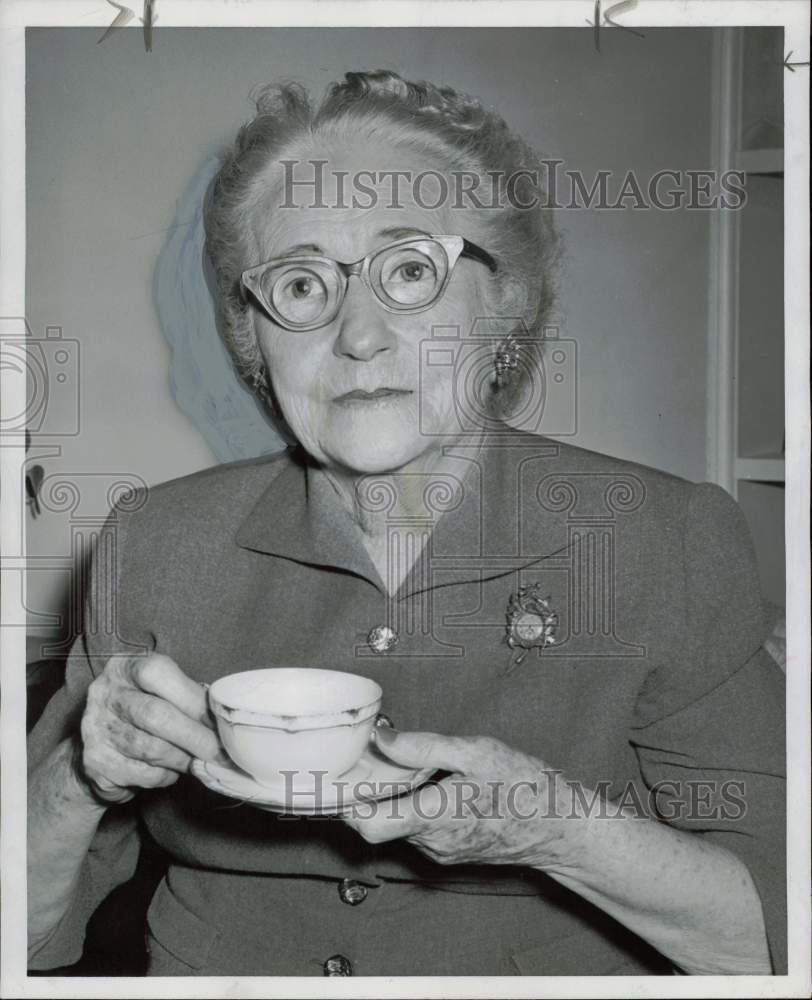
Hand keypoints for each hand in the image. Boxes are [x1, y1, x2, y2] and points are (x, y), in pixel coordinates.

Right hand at [76, 653, 220, 804]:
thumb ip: (186, 697)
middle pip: (154, 714)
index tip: (217, 720)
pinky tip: (170, 770)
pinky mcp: (95, 763)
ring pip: (151, 748)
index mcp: (125, 667)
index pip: (157, 673)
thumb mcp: (160, 692)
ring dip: (182, 758)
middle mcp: (104, 694)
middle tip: (218, 752)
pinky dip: (166, 775)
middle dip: (194, 736)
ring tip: (196, 760)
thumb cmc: (142, 714)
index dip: (191, 697)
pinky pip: (143, 773)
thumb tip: (223, 721)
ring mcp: (95, 728)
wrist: (97, 746)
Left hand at [342, 728, 581, 870]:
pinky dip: (412, 808)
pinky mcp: (449, 853)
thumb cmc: (524, 787)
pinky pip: (417, 830)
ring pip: (397, 826)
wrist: (560, 827)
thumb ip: (424, 746)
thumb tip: (383, 738)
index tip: (336, 778)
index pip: (369, 824)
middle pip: (378, 823)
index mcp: (434, 815)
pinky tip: (428, 785)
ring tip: (402, 766)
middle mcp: (432, 842)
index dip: (346, 804)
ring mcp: (440, 852)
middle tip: (366, 760)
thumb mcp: (476, 752)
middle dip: (367, 793)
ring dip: (392, 799)